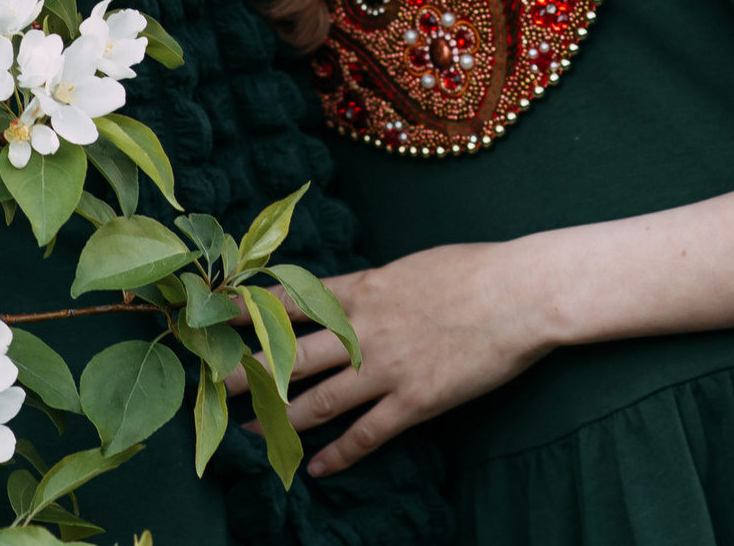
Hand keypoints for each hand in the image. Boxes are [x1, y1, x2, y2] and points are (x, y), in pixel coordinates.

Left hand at [228, 241, 556, 477]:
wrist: (521, 292)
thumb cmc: (473, 270)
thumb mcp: (410, 266)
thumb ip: (372, 285)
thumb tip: (348, 295)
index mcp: (362, 289)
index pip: (291, 303)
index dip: (250, 315)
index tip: (214, 322)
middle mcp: (364, 329)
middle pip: (290, 355)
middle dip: (247, 372)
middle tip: (211, 388)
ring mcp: (388, 367)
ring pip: (318, 400)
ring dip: (280, 419)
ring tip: (250, 435)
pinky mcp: (416, 400)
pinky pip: (367, 434)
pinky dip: (339, 455)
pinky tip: (316, 468)